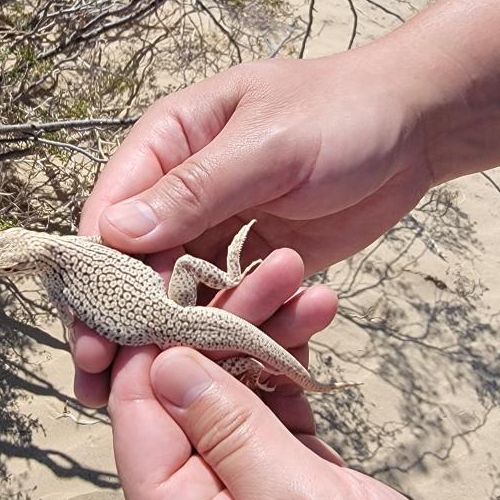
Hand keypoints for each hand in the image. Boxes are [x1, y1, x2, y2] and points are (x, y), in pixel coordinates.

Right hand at [75, 47, 434, 401]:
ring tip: (147, 385)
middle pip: (135, 258)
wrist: (412, 129)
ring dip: (164, 332)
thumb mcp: (267, 145)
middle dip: (120, 316)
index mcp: (169, 141)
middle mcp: (181, 187)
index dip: (94, 273)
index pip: (111, 210)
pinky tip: (216, 362)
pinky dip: (222, 326)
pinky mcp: (252, 255)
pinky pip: (226, 297)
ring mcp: (217, 224)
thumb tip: (112, 234)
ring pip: (176, 286)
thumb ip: (194, 190)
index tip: (86, 333)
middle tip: (100, 382)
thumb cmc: (340, 114)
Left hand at [108, 250, 478, 499]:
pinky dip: (291, 366)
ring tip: (308, 286)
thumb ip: (230, 433)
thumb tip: (166, 363)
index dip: (156, 338)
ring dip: (267, 335)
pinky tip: (312, 322)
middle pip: (190, 391)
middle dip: (228, 323)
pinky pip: (270, 408)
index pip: (139, 412)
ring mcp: (241, 487)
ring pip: (234, 390)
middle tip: (278, 269)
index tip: (185, 277)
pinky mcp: (282, 478)